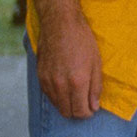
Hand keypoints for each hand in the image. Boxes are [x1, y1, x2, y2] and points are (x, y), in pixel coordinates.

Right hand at [32, 0, 101, 118]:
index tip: (92, 108)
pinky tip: (65, 86)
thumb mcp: (96, 61)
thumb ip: (96, 86)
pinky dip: (58, 96)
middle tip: (85, 102)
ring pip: (57, 106)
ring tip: (76, 92)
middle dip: (78, 111)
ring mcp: (48, 82)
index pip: (81, 112)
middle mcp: (60, 86)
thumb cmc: (82, 40)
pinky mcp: (40, 77)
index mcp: (77, 82)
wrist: (60, 23)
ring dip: (67, 104)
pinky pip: (49, 96)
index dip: (88, 113)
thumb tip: (94, 106)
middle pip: (68, 113)